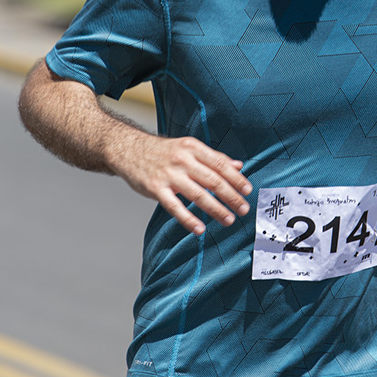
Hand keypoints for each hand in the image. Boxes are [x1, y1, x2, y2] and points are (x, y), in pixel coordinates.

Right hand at [109, 132, 252, 235]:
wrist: (128, 148)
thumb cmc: (163, 151)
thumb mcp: (189, 147)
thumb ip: (214, 157)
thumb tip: (239, 165)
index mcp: (193, 148)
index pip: (220, 164)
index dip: (237, 178)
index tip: (248, 191)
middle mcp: (183, 160)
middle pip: (213, 180)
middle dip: (231, 196)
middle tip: (243, 209)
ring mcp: (169, 175)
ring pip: (198, 195)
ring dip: (216, 209)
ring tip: (228, 220)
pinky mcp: (156, 189)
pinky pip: (175, 207)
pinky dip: (188, 219)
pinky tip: (200, 229)